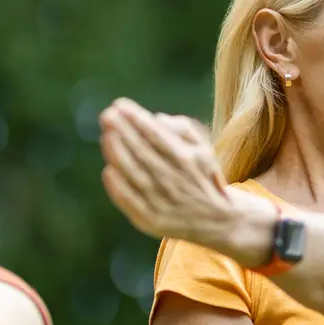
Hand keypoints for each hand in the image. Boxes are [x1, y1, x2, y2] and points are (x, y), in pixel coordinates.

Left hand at [99, 98, 234, 246]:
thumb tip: (156, 118)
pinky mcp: (151, 220)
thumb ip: (183, 129)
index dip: (136, 118)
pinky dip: (117, 186)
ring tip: (106, 135)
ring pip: (134, 174)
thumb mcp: (204, 149)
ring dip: (117, 153)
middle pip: (142, 151)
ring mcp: (162, 201)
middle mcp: (175, 180)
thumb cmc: (203, 177)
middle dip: (122, 131)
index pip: (156, 134)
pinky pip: (130, 200)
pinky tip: (108, 170)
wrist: (217, 220)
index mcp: (188, 160)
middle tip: (107, 115)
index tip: (119, 104)